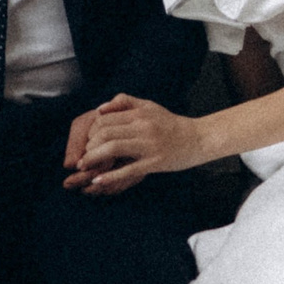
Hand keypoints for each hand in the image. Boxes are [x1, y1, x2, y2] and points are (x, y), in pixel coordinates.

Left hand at [63, 93, 198, 194]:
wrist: (198, 139)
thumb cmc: (171, 124)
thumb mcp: (149, 106)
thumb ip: (124, 102)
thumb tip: (99, 109)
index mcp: (139, 113)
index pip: (104, 119)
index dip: (90, 131)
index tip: (88, 142)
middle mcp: (142, 127)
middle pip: (105, 133)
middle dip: (89, 146)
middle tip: (84, 156)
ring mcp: (148, 145)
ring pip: (112, 148)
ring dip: (93, 159)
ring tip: (85, 167)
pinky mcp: (154, 163)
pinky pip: (128, 170)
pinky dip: (110, 177)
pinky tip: (98, 181)